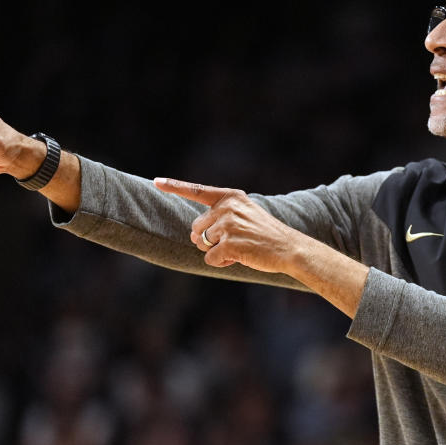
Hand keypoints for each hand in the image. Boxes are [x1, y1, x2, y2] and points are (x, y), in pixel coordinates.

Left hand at [154, 178, 302, 273]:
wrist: (289, 247)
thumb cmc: (265, 233)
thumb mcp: (245, 213)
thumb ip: (220, 216)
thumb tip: (194, 236)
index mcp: (230, 197)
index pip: (197, 191)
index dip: (174, 186)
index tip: (156, 182)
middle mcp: (227, 207)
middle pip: (196, 228)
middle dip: (208, 239)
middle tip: (233, 241)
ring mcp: (228, 225)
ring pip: (202, 244)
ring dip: (216, 251)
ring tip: (239, 248)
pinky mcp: (230, 243)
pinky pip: (210, 258)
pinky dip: (221, 263)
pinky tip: (238, 258)